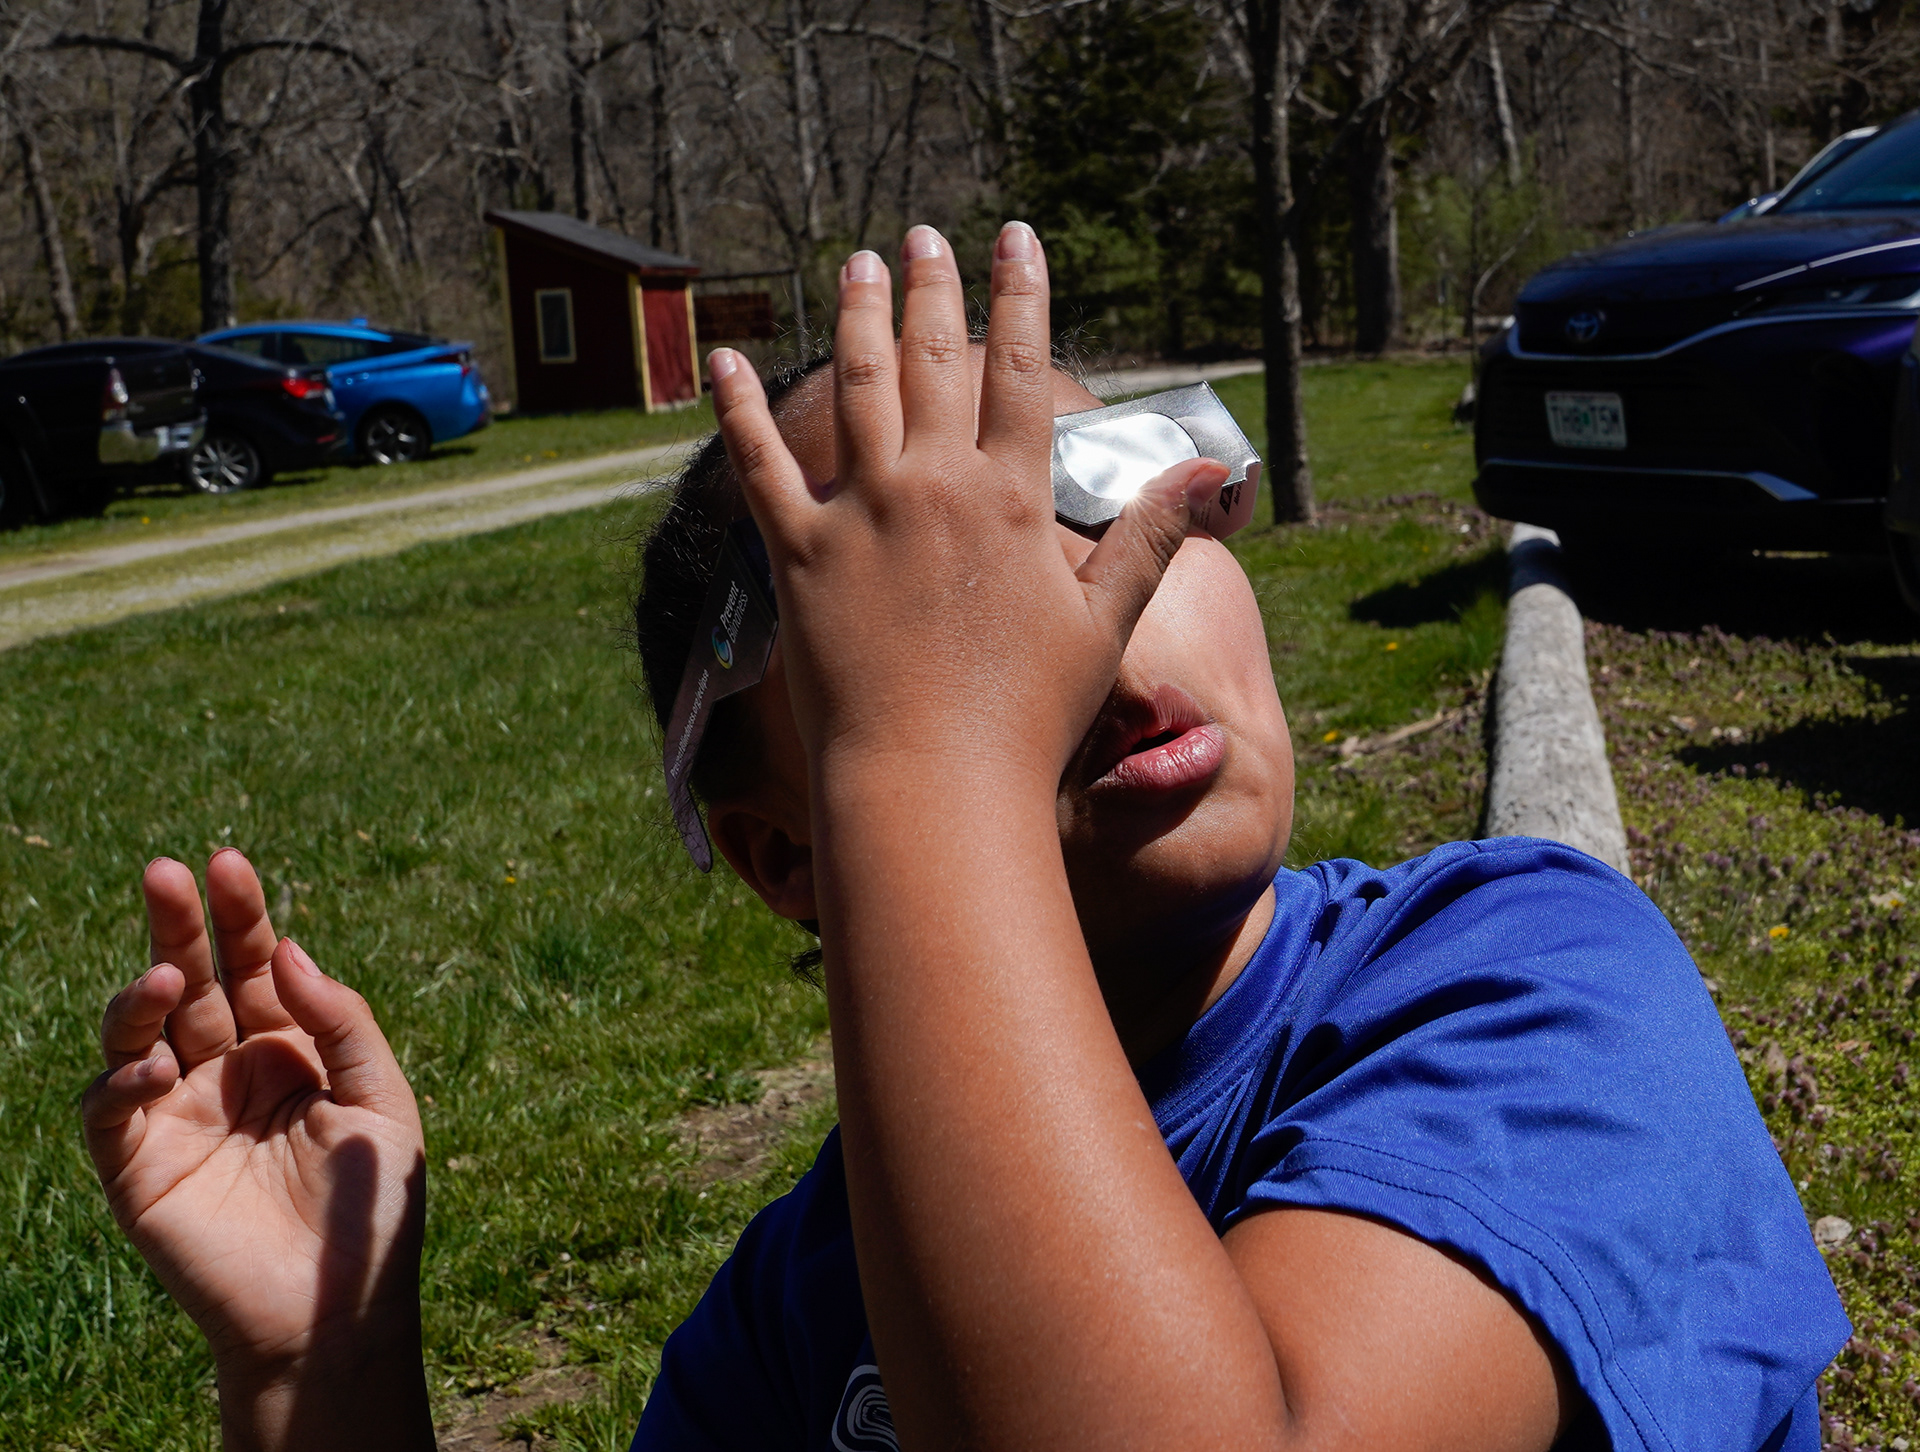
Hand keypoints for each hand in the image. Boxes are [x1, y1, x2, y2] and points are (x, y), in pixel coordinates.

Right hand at [81, 850, 431, 1451]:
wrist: (337, 1313)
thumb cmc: (371, 1211)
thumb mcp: (382, 1101)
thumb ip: (342, 1023)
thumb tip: (292, 948)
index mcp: (289, 1049)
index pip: (258, 966)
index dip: (242, 915)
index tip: (230, 861)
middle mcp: (229, 1071)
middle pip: (196, 983)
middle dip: (178, 927)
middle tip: (166, 872)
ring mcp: (181, 1114)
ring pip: (142, 1034)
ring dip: (145, 996)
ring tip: (169, 979)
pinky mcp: (140, 1166)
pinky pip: (109, 1108)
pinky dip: (123, 1081)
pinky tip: (157, 1070)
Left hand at [708, 222, 1226, 789]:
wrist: (931, 783)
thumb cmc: (1028, 718)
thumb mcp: (1104, 625)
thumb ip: (1150, 537)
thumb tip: (1215, 472)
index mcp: (1010, 498)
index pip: (1021, 369)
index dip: (1021, 294)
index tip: (1016, 237)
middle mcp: (934, 487)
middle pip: (934, 358)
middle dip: (932, 286)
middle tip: (922, 236)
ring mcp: (860, 515)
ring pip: (856, 386)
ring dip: (855, 317)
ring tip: (855, 264)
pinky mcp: (795, 555)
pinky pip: (757, 463)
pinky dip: (738, 407)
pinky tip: (724, 358)